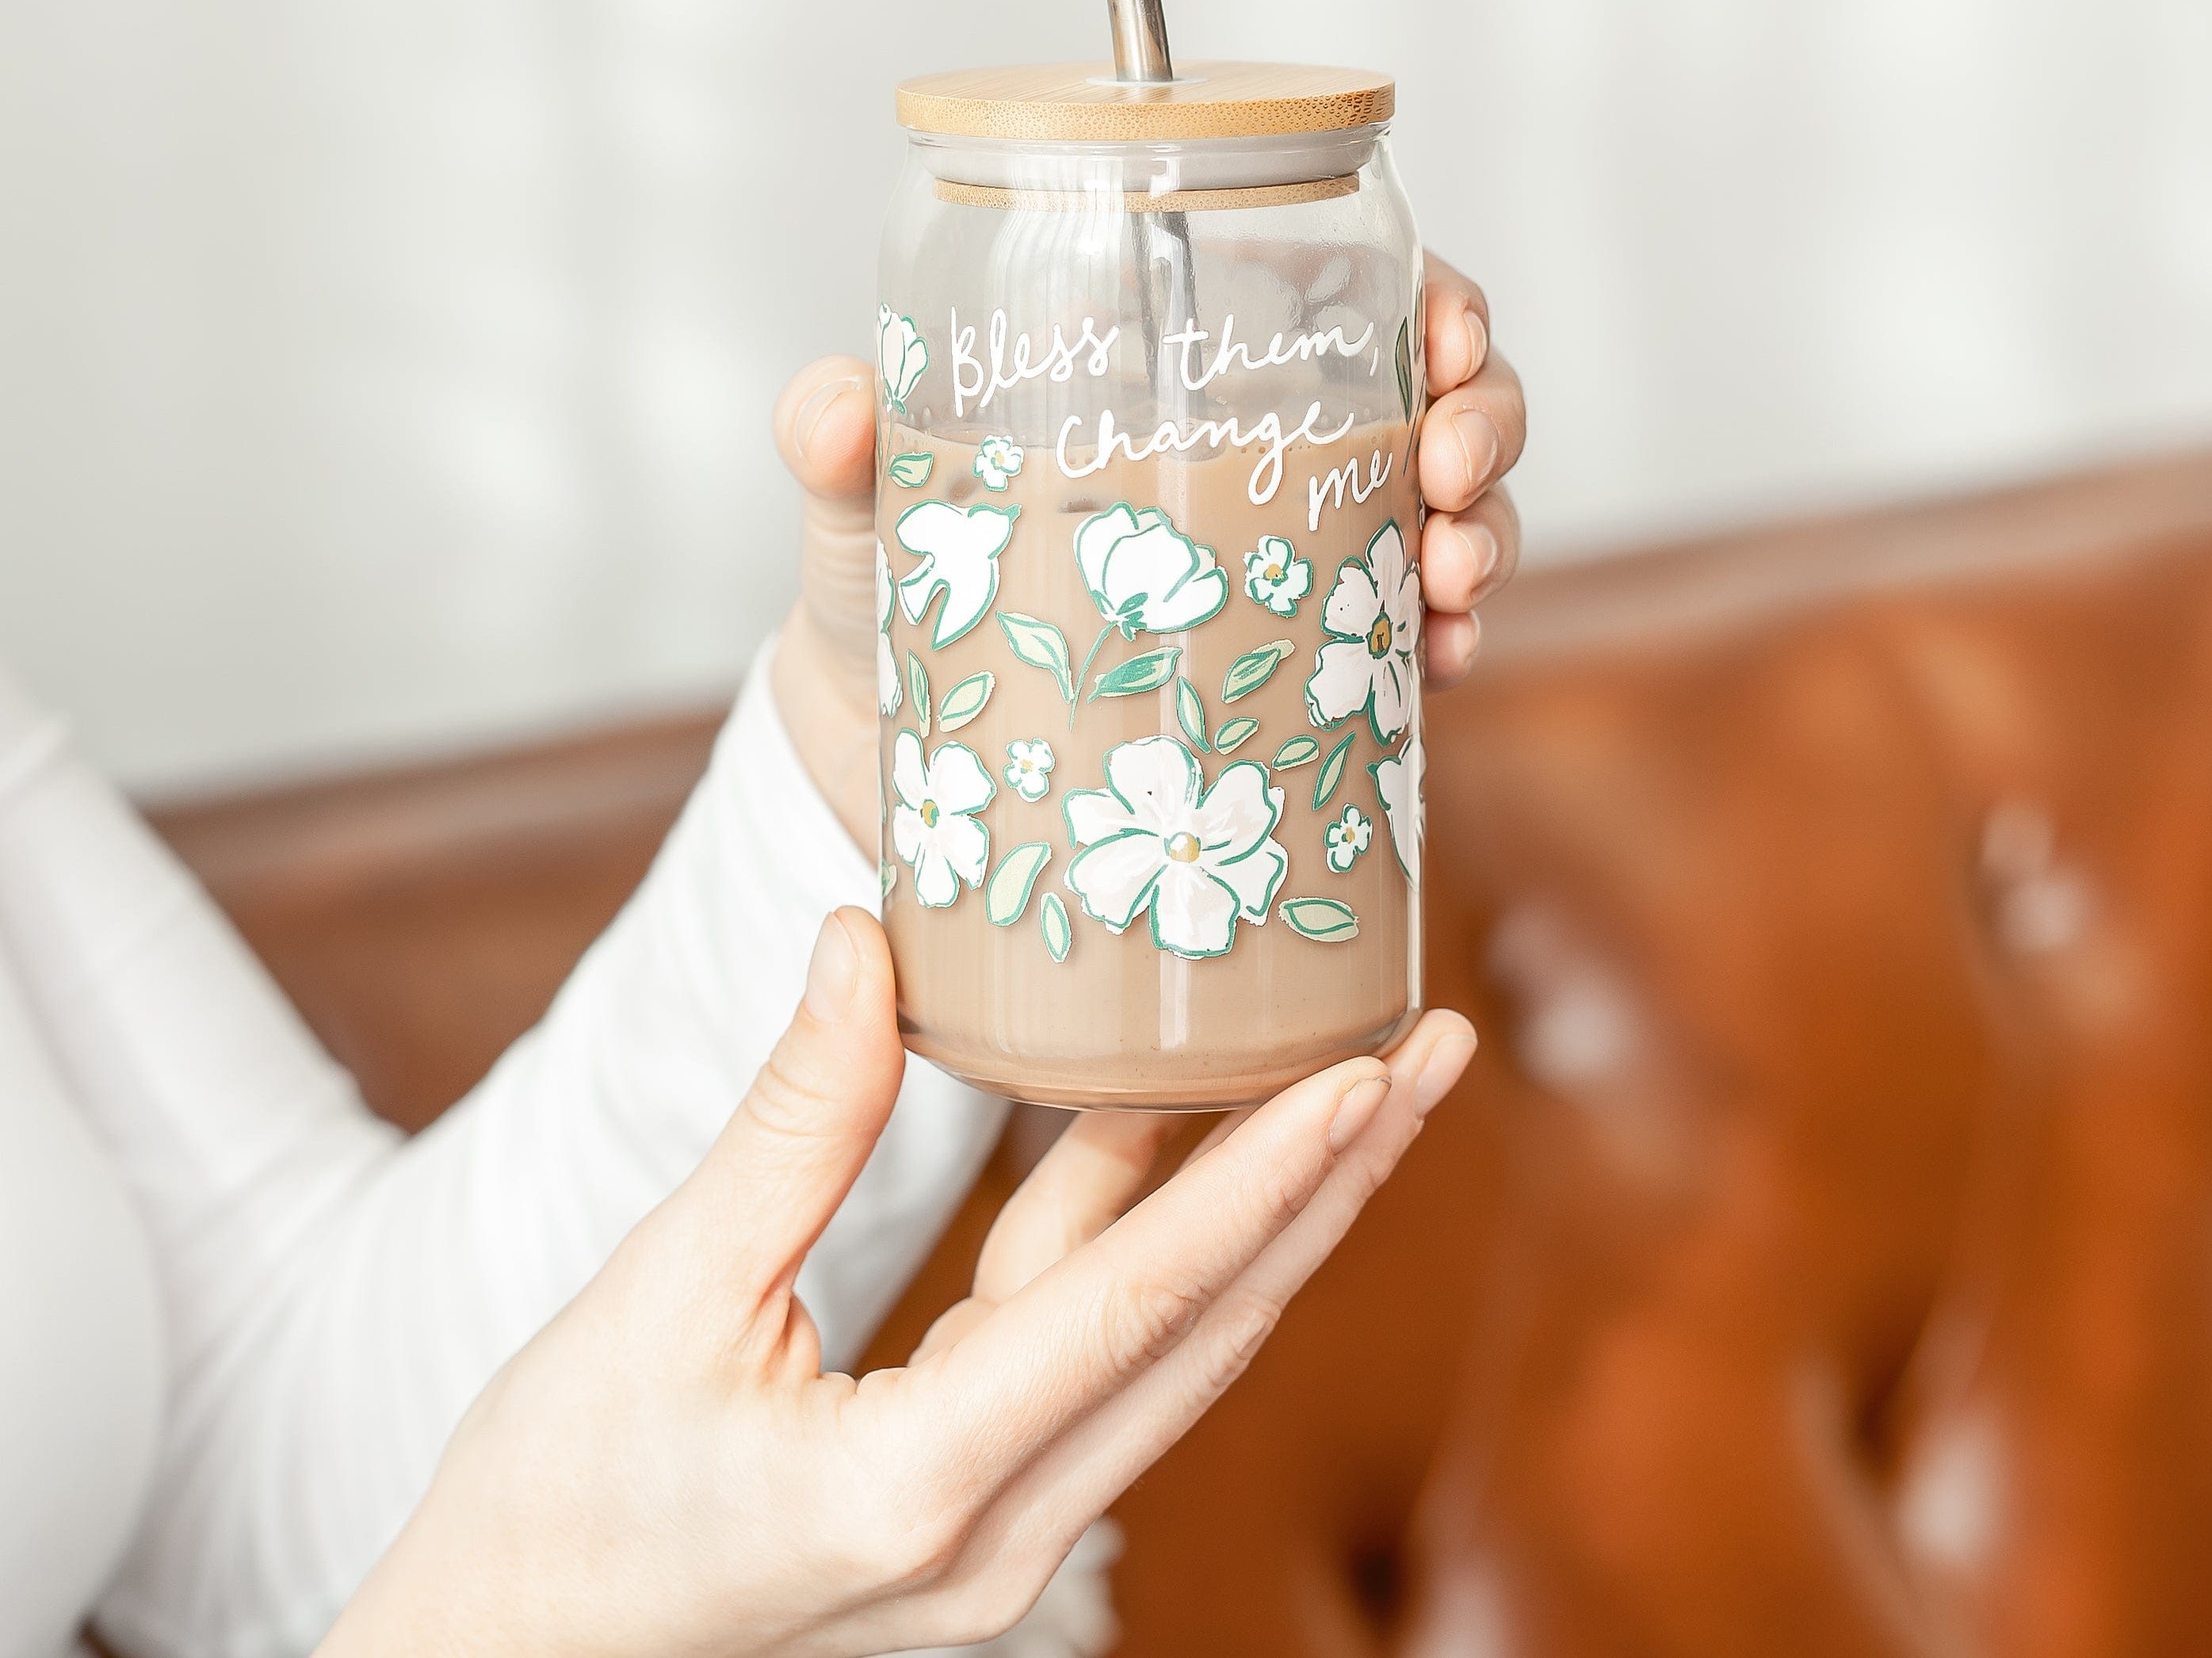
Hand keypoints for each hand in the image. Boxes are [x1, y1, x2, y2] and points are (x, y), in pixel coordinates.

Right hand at [318, 910, 1476, 1657]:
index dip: (1266, 1176)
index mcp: (918, 1488)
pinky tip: (1159, 1128)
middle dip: (1332, 1181)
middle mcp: (998, 1536)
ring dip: (1254, 1203)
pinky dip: (1135, 1236)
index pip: (1139, 1304)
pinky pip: (1090, 1351)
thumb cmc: (549, 1501)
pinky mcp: (974, 1506)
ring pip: (1169, 1340)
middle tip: (1432, 1050)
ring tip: (1344, 1074)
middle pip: (1209, 1326)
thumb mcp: (661, 1293)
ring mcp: (998, 1537)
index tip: (1374, 1071)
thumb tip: (869, 940)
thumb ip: (793, 1119)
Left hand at [773, 254, 1523, 848]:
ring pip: (1450, 517)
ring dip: (1486, 532)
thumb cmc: (890, 591)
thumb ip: (837, 449)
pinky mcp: (1300, 675)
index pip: (1346, 297)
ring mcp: (1295, 569)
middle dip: (1486, 419)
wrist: (888, 750)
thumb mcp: (866, 509)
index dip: (1434, 299)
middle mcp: (1262, 461)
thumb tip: (834, 405)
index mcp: (1184, 378)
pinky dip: (1450, 641)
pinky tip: (1445, 659)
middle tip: (1447, 470)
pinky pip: (1412, 644)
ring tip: (1449, 578)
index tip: (1449, 331)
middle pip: (1433, 401)